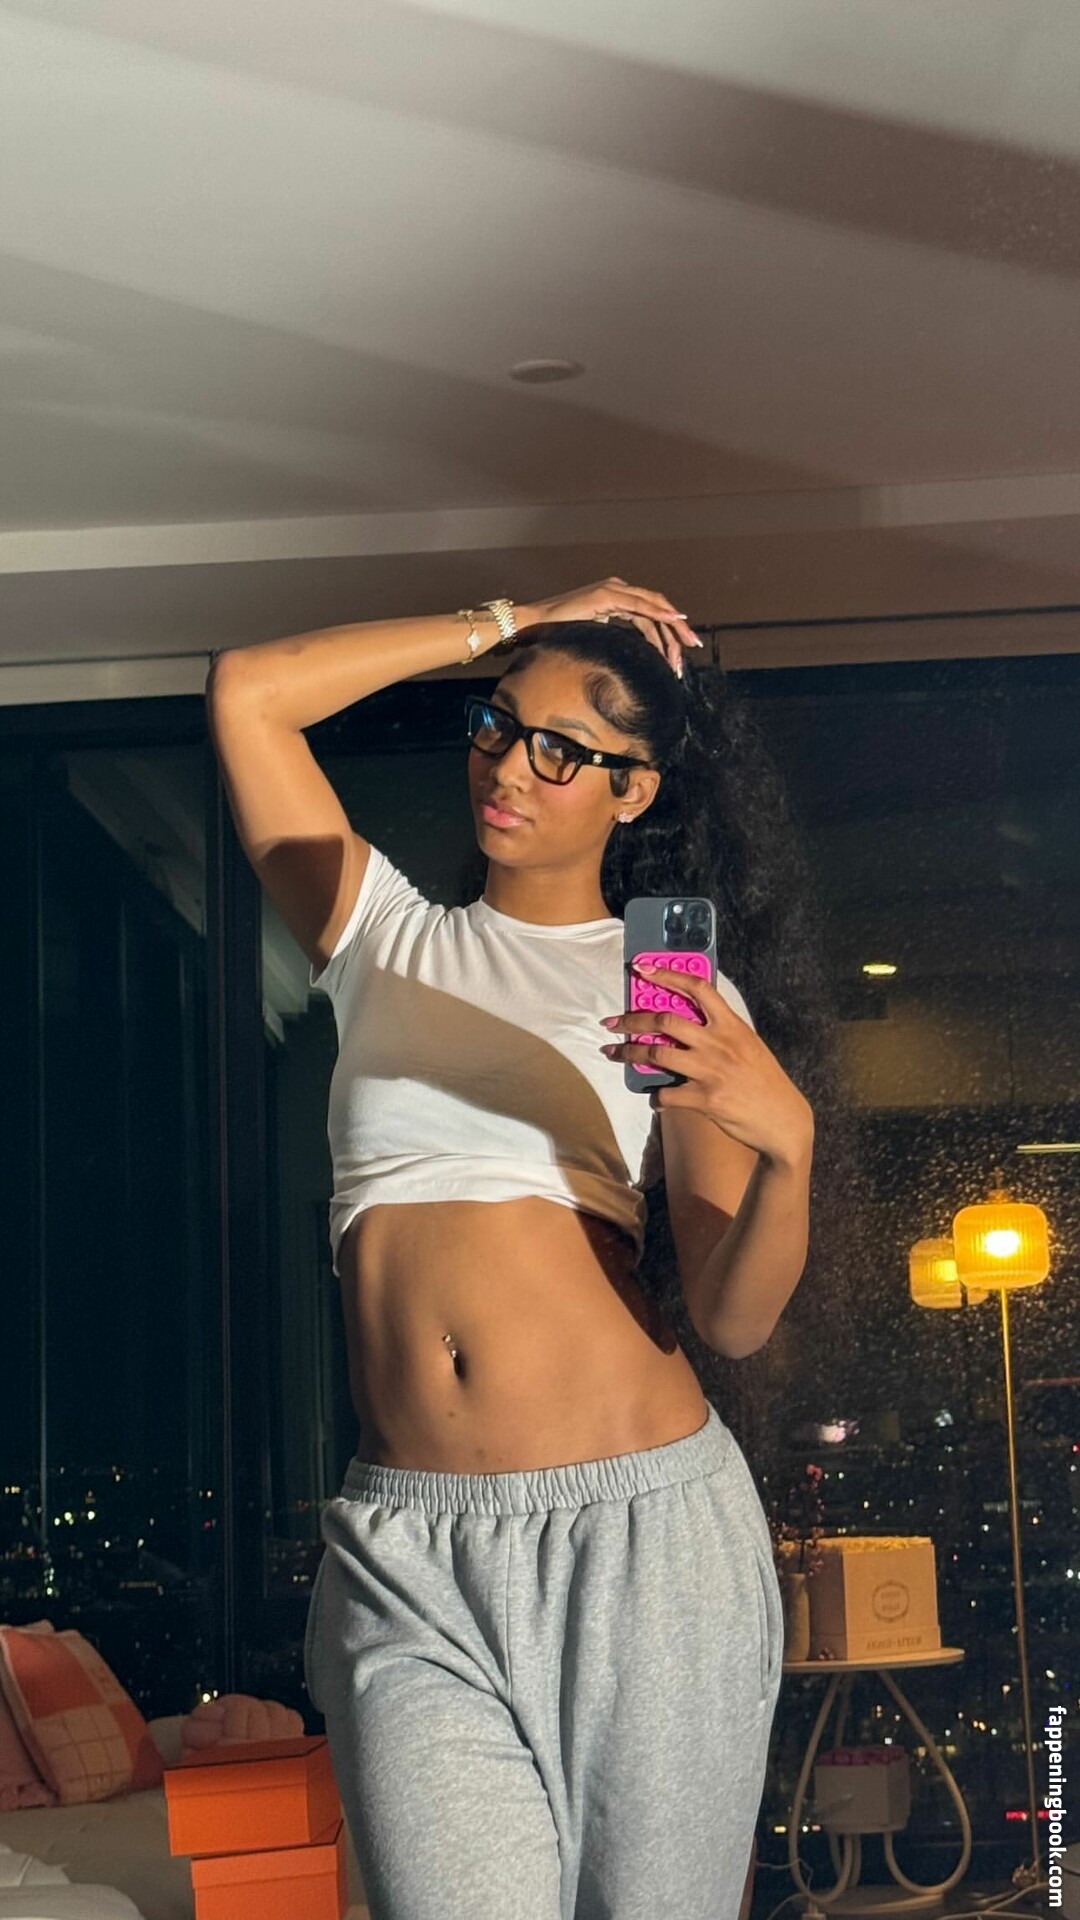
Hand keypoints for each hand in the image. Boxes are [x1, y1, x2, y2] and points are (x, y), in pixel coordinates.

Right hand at [526, 576, 702, 676]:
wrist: (531, 627)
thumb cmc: (557, 637)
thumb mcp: (594, 640)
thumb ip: (613, 642)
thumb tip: (632, 662)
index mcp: (615, 600)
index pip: (650, 615)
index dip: (668, 632)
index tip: (681, 653)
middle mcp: (617, 590)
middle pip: (657, 609)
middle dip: (677, 630)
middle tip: (694, 647)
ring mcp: (613, 590)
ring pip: (653, 606)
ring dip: (672, 626)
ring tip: (686, 645)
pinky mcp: (606, 594)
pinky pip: (639, 604)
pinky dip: (659, 613)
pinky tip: (674, 622)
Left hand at [599, 961, 813, 1167]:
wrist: (783, 1119)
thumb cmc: (765, 1080)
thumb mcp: (748, 1045)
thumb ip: (721, 1031)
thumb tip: (688, 1022)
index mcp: (731, 1025)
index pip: (697, 989)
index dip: (667, 975)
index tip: (642, 969)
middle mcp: (718, 1043)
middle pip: (665, 1021)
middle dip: (632, 1019)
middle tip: (611, 1023)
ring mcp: (710, 1071)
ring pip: (657, 1053)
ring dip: (629, 1053)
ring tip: (613, 1053)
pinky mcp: (705, 1099)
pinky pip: (667, 1094)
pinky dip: (656, 1097)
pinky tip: (656, 1099)